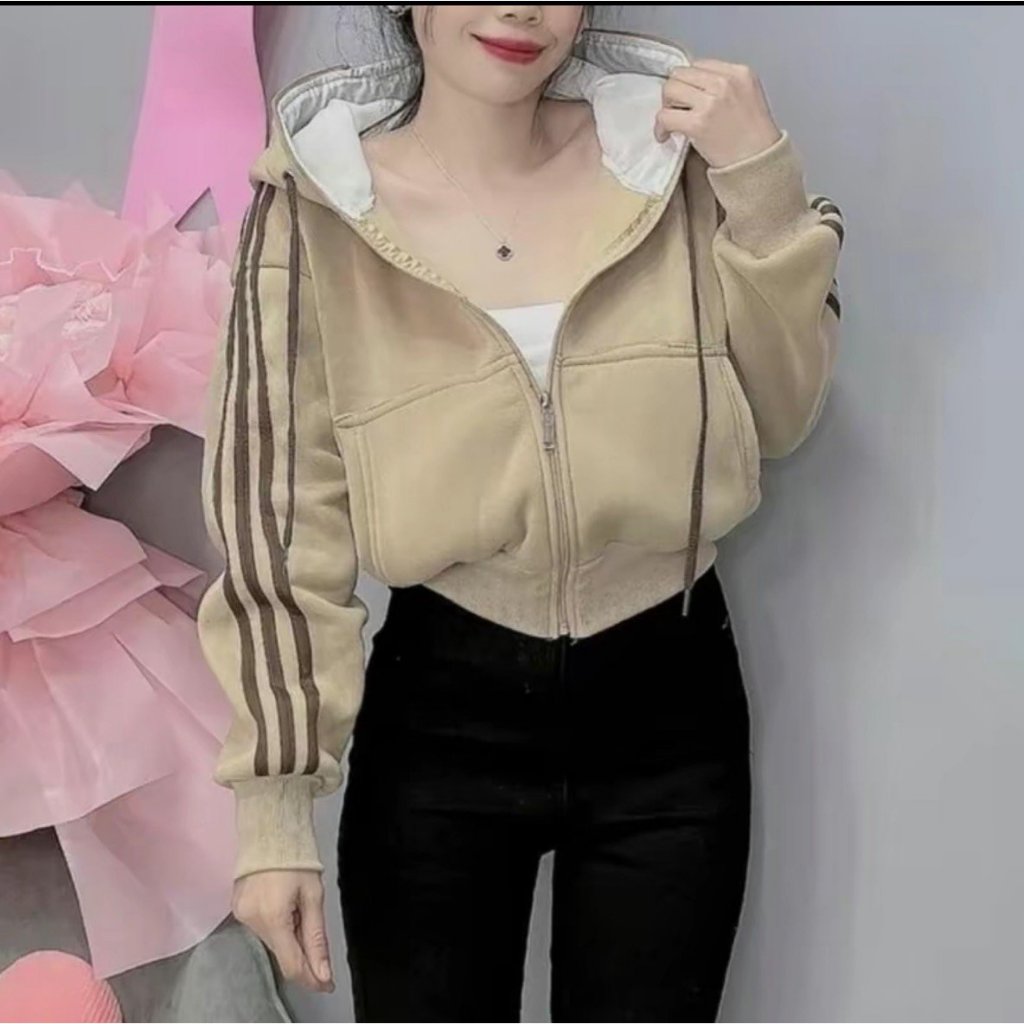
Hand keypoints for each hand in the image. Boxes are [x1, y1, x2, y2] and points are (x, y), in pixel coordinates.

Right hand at [232, 869, 334, 993]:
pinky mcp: (237, 909)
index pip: (292, 964)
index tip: (327, 982)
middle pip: (282, 952)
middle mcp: (251, 920)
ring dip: (290, 936)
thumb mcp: (314, 896)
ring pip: (272, 941)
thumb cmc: (296, 857)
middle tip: (316, 934)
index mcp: (272, 917)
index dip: (312, 977)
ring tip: (299, 907)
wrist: (270, 829)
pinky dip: (277, 925)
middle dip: (302, 952)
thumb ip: (316, 938)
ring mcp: (241, 915)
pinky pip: (262, 928)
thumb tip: (323, 972)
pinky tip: (285, 906)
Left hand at [655, 57, 782, 168]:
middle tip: (675, 110)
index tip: (688, 98)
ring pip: (670, 89)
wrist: (758, 162)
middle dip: (674, 92)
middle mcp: (725, 82)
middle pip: (681, 73)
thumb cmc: (754, 137)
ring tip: (672, 122)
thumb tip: (692, 87)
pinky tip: (665, 136)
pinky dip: (660, 127)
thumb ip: (725, 85)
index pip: (700, 64)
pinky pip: (665, 116)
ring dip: (666, 106)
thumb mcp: (748, 96)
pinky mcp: (698, 123)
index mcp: (739, 72)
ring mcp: (711, 102)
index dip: (689, 82)